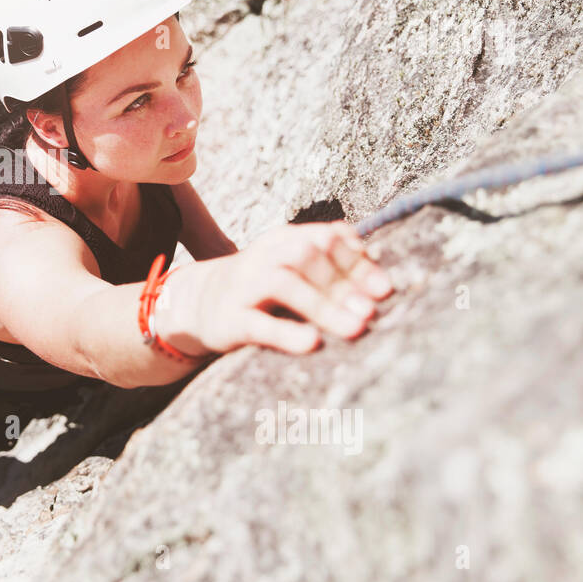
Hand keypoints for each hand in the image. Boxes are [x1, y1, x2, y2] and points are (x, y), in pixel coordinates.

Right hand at [159, 220, 394, 355]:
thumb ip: (330, 265)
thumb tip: (379, 278)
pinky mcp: (230, 320)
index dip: (358, 262)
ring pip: (284, 283)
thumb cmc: (262, 289)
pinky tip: (313, 343)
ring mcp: (244, 287)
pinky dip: (287, 333)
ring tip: (354, 328)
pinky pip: (259, 323)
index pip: (325, 238)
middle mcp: (263, 257)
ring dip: (324, 305)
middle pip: (306, 256)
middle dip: (343, 283)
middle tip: (371, 312)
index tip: (385, 289)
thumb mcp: (292, 267)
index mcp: (283, 240)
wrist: (197, 303)